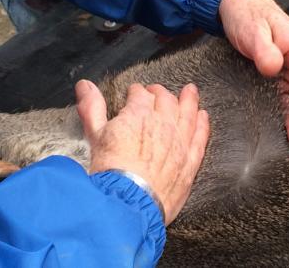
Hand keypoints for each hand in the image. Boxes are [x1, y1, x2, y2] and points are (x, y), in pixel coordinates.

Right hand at [75, 80, 209, 224]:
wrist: (127, 203)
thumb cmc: (110, 172)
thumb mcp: (95, 136)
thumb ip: (92, 108)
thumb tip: (85, 85)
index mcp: (139, 114)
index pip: (141, 94)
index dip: (137, 92)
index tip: (135, 93)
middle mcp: (163, 123)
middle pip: (165, 100)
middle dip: (159, 93)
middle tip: (156, 93)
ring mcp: (179, 141)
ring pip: (188, 112)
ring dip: (189, 99)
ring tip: (190, 91)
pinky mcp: (190, 160)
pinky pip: (200, 136)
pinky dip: (203, 124)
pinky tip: (203, 116)